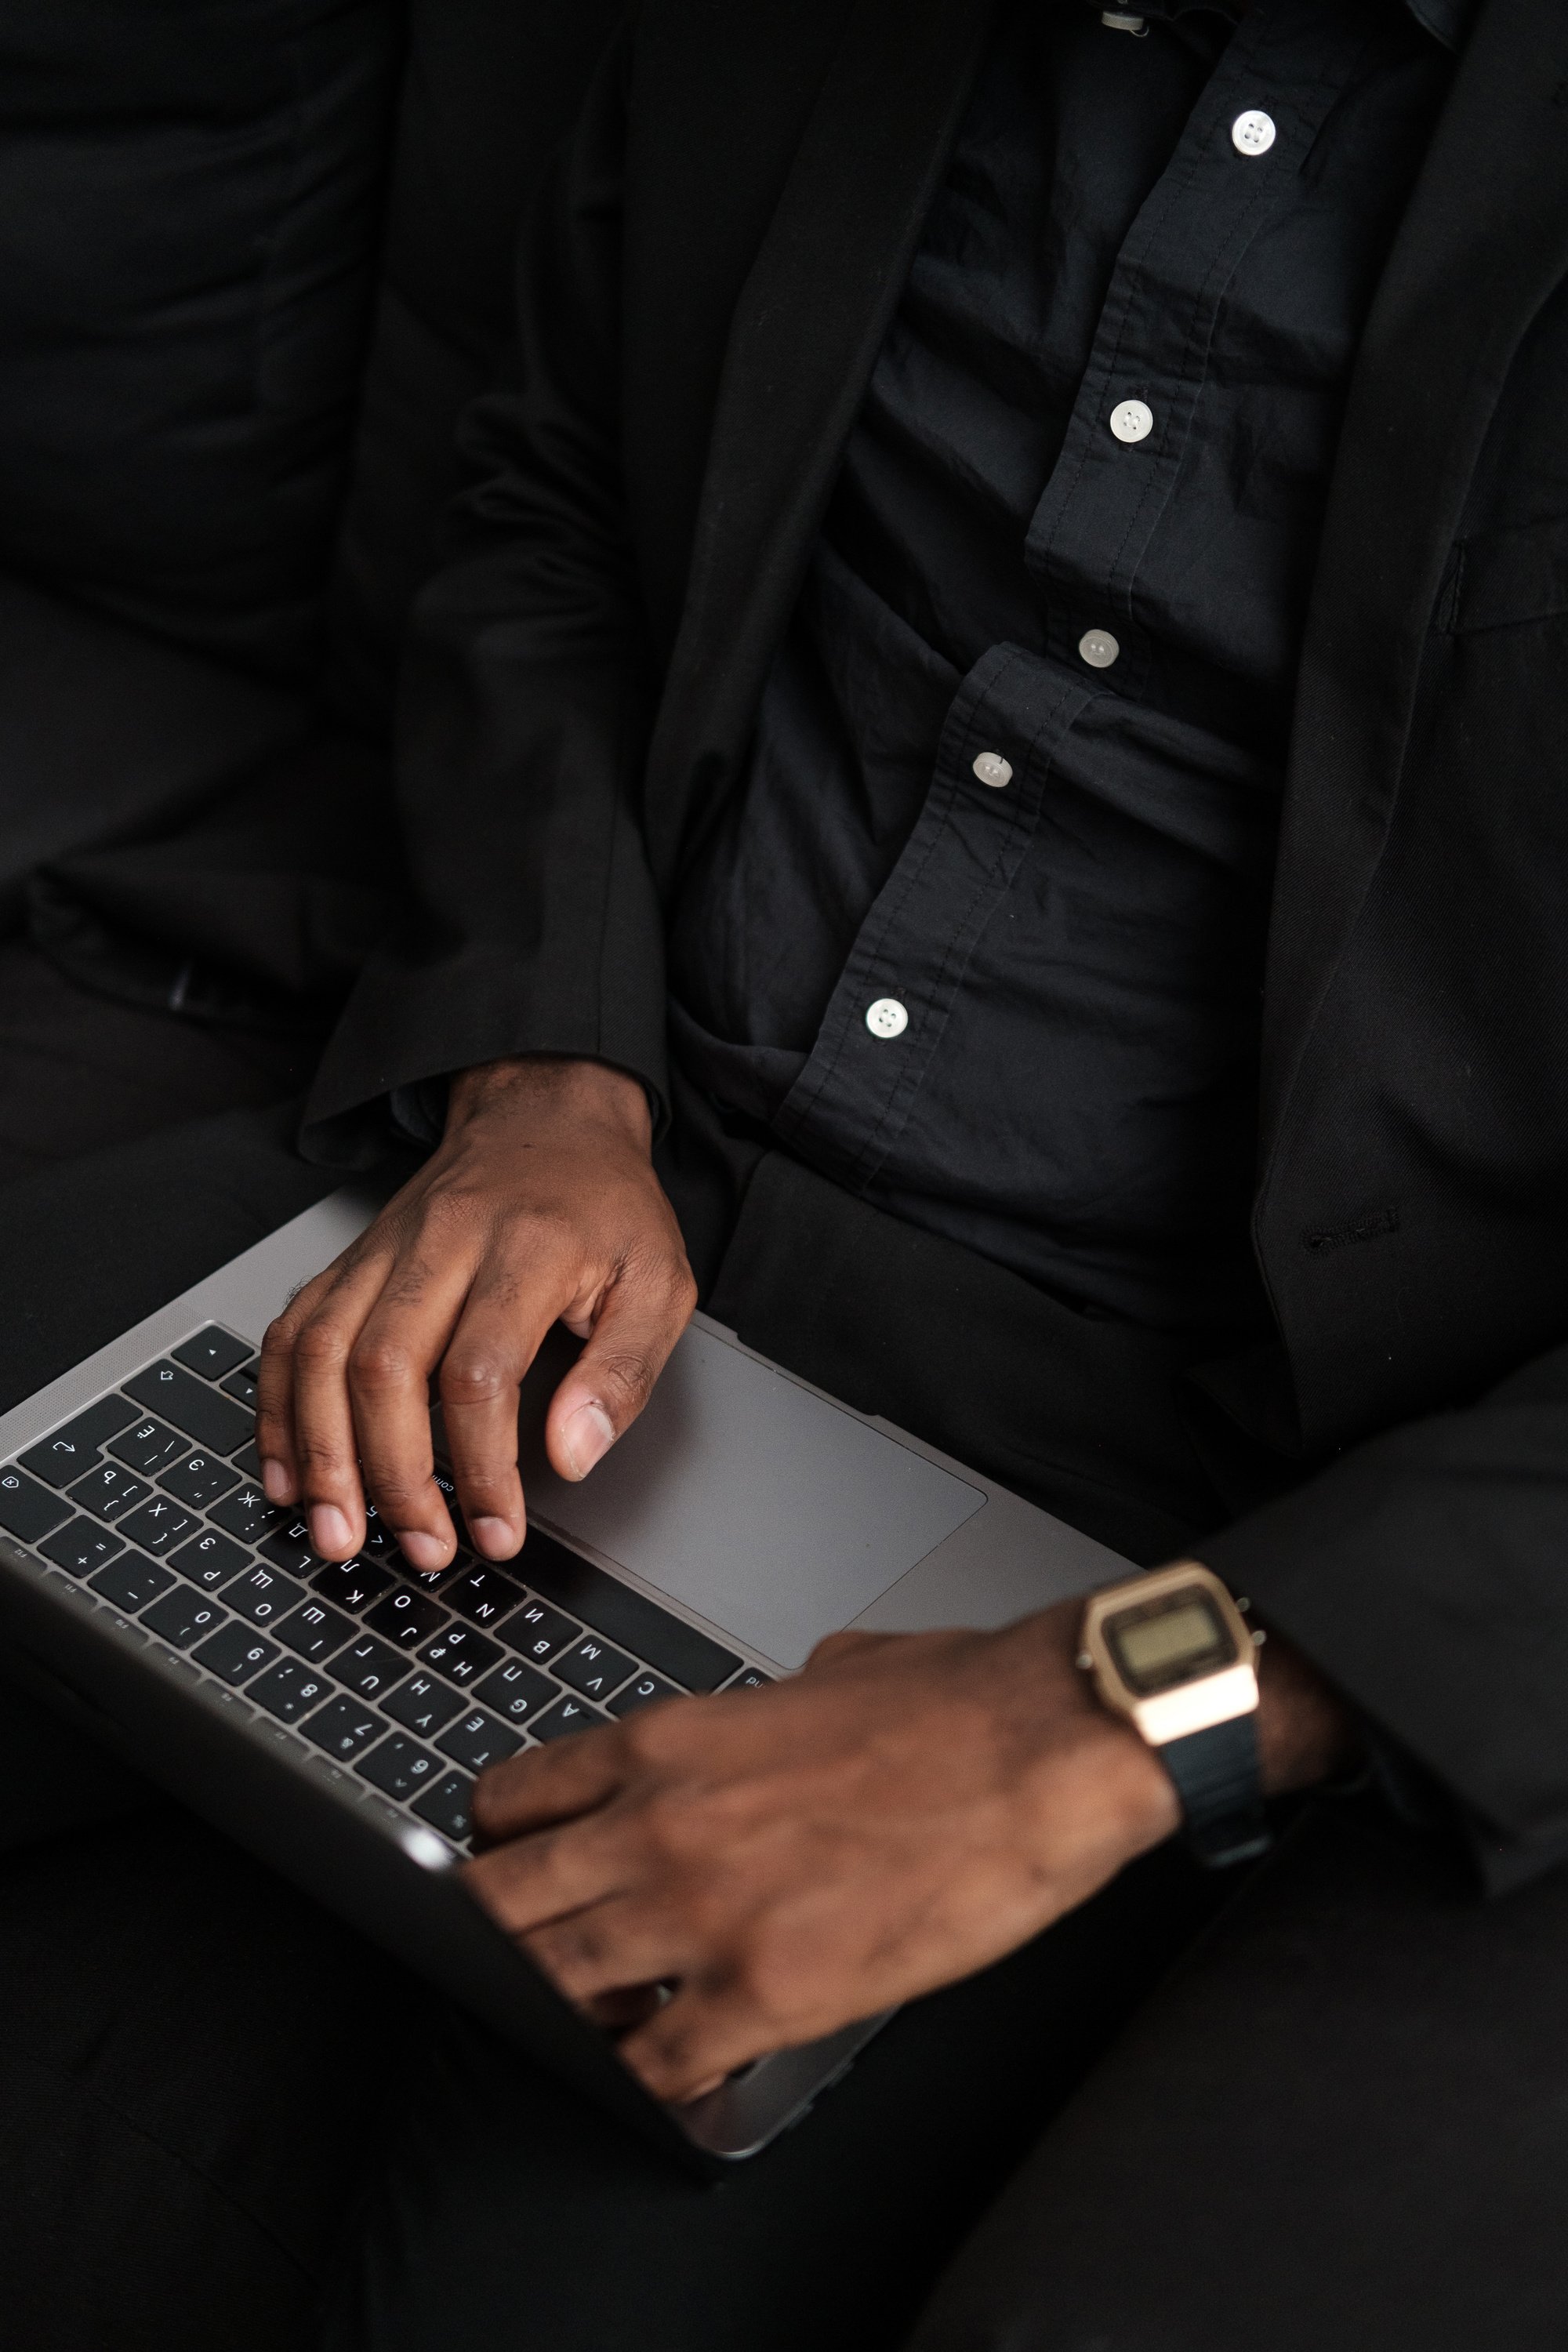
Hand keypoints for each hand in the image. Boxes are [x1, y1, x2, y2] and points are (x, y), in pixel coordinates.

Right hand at [255, 1056, 695, 1570]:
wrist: (547, 1116)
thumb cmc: (605, 1206)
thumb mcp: (660, 1281)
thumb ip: (623, 1372)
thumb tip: (572, 1454)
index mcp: (524, 1250)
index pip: (481, 1373)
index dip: (481, 1467)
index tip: (496, 1530)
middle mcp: (440, 1244)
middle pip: (384, 1368)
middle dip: (392, 1476)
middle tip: (421, 1547)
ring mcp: (384, 1250)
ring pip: (321, 1352)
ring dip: (319, 1453)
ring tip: (336, 1531)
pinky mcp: (350, 1261)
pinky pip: (292, 1333)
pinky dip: (278, 1408)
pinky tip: (288, 1473)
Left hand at [465, 1594, 1354, 2103]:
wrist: (1044, 1744)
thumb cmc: (954, 1701)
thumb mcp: (824, 1668)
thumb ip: (762, 1704)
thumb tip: (769, 1714)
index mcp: (666, 1741)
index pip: (508, 1802)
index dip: (500, 1850)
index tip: (516, 1873)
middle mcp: (658, 1824)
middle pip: (497, 1903)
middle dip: (499, 1937)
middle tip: (532, 1959)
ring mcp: (701, 1914)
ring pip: (551, 1990)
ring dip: (564, 2015)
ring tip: (601, 2023)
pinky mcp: (768, 1993)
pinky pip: (655, 2070)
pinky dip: (651, 2084)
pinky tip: (673, 2079)